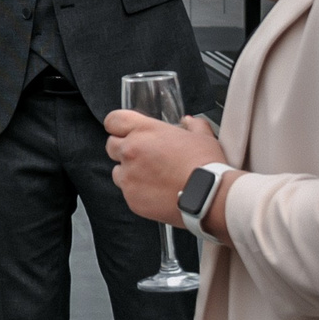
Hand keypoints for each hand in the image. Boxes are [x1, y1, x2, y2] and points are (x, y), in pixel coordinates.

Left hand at [104, 109, 228, 228]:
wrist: (207, 197)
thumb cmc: (205, 166)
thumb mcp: (203, 136)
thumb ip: (193, 125)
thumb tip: (189, 122)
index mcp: (145, 131)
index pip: (113, 120)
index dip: (117, 125)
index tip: (123, 131)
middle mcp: (131, 151)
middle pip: (111, 145)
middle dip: (123, 149)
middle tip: (143, 156)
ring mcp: (129, 176)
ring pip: (117, 171)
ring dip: (129, 172)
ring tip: (152, 177)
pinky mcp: (131, 198)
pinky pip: (127, 192)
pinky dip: (137, 191)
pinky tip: (156, 192)